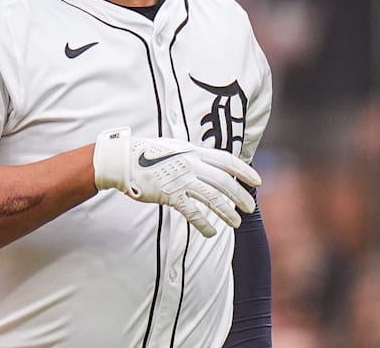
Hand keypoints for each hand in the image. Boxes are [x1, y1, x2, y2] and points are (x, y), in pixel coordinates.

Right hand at [92, 127, 260, 236]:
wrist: (122, 159)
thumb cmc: (146, 153)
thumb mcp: (174, 148)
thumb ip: (191, 155)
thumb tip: (205, 162)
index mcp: (194, 151)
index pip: (227, 160)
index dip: (244, 171)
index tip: (257, 181)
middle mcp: (191, 163)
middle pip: (225, 181)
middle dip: (240, 196)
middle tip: (249, 208)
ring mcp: (181, 178)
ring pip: (213, 197)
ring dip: (227, 212)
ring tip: (236, 223)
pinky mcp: (169, 193)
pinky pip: (192, 211)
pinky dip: (204, 223)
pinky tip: (211, 232)